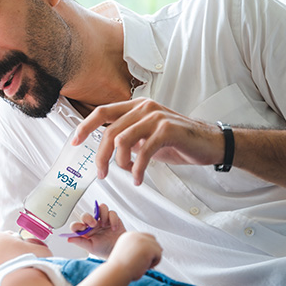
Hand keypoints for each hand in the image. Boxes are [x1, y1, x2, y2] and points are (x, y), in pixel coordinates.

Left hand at [65, 203, 125, 257]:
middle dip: (88, 217)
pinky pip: (111, 212)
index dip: (76, 225)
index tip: (82, 228)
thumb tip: (69, 239)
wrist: (118, 249)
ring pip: (100, 207)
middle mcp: (93, 224)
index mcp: (85, 231)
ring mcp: (102, 220)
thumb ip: (81, 242)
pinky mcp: (112, 218)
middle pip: (85, 214)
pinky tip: (114, 228)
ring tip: (105, 225)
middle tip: (93, 224)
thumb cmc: (104, 249)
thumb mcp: (91, 248)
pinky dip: (113, 219)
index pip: (76, 225)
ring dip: (102, 215)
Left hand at [72, 98, 223, 185]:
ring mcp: (156, 117)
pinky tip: (138, 178)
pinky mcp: (168, 130)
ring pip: (122, 140)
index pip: (102, 112)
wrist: (210, 143)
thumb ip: (128, 138)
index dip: (85, 126)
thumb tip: (107, 148)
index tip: (74, 142)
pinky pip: (143, 152)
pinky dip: (137, 169)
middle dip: (101, 156)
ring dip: (120, 163)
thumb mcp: (147, 137)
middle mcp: (144, 108)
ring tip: (127, 174)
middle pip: (109, 131)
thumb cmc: (178, 141)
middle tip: (102, 174)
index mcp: (136, 106)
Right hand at [105, 232, 161, 280]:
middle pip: (153, 239)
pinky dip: (154, 263)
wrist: (117, 272)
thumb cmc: (121, 268)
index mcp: (128, 236)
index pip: (144, 237)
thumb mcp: (129, 254)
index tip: (142, 258)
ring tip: (142, 265)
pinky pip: (159, 255)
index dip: (147, 248)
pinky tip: (145, 266)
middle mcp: (135, 235)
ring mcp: (142, 240)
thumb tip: (159, 249)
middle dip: (152, 251)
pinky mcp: (149, 247)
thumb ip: (140, 249)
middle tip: (144, 262)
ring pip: (157, 248)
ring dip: (152, 258)